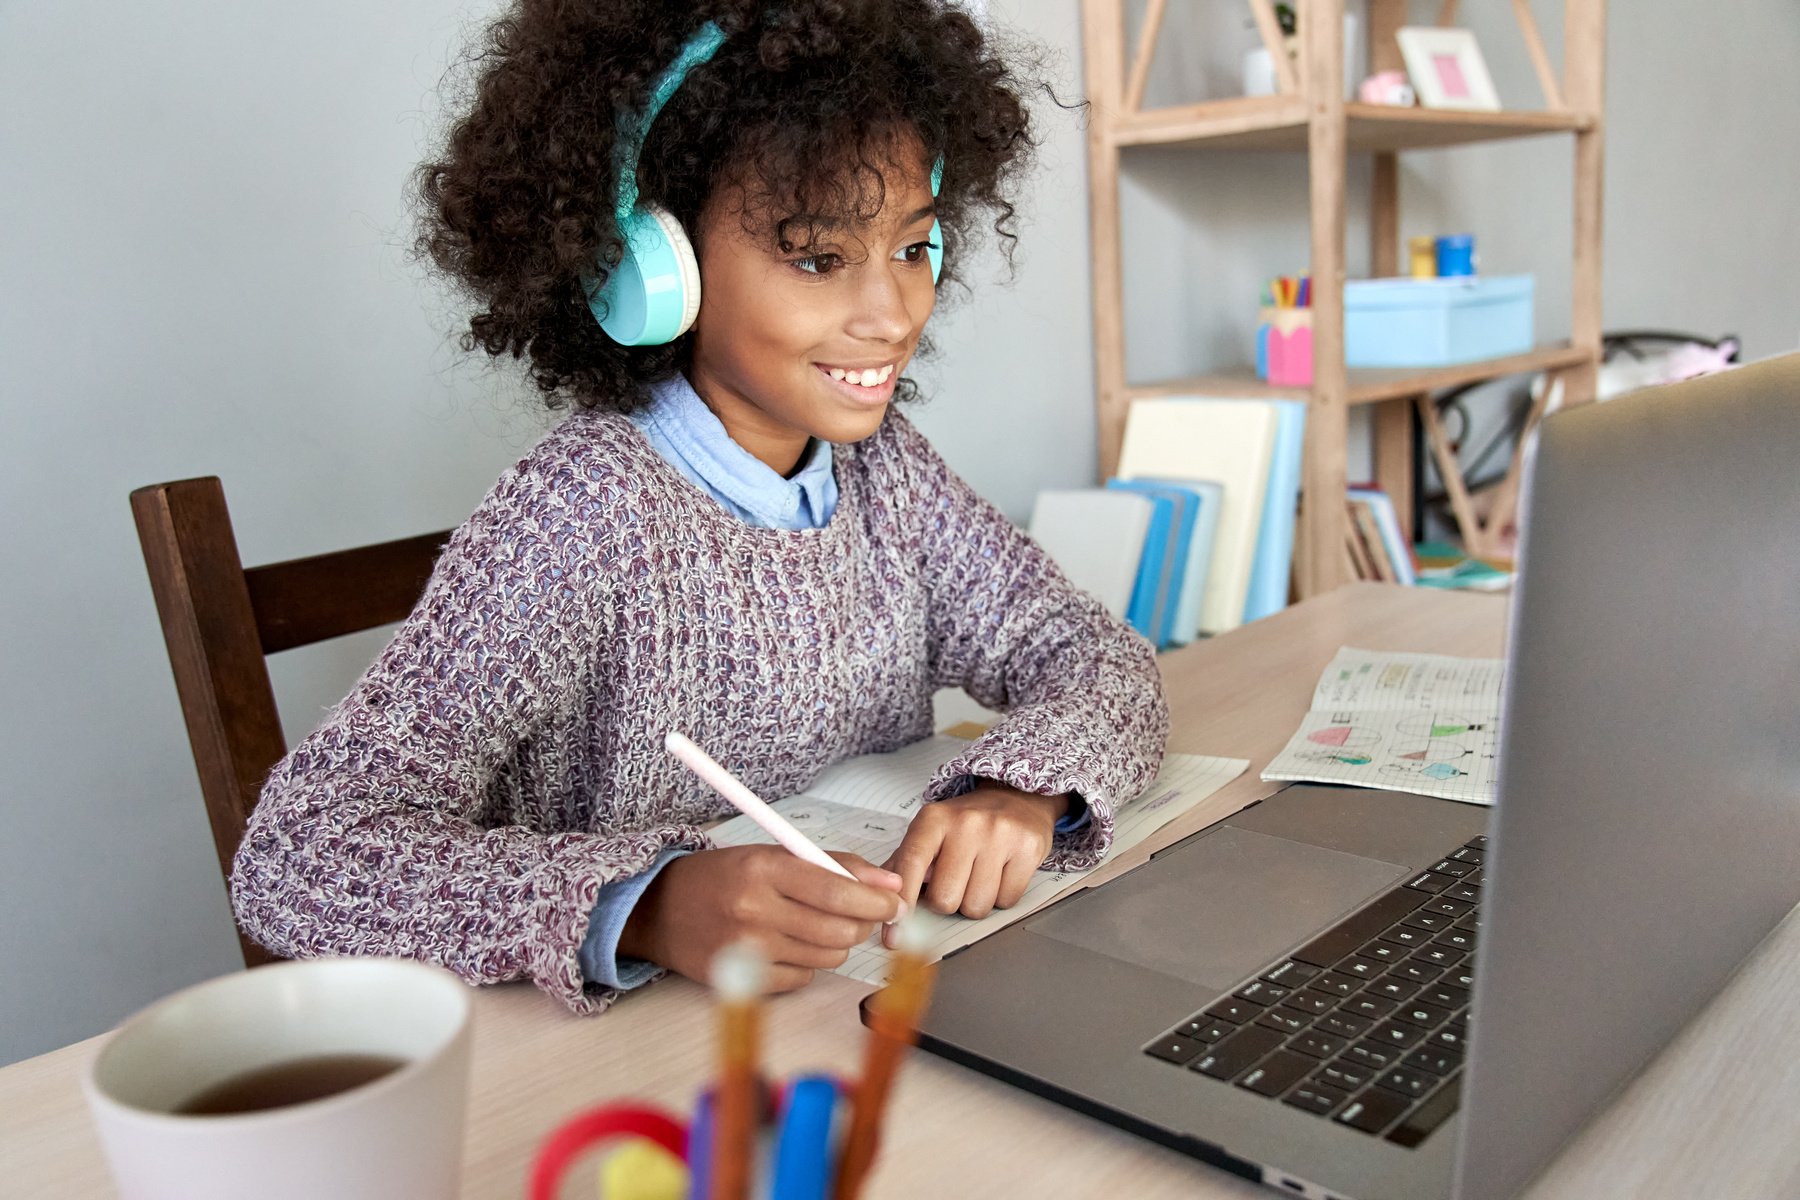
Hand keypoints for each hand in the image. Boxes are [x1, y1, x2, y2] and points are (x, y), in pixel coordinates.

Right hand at [618, 846, 904, 992]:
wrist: (658, 909)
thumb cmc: (721, 878)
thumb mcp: (772, 855)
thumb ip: (833, 864)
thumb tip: (889, 883)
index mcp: (763, 868)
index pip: (837, 889)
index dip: (876, 900)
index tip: (894, 902)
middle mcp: (753, 909)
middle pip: (838, 929)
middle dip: (861, 924)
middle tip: (862, 915)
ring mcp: (746, 949)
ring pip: (827, 956)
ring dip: (835, 943)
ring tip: (815, 926)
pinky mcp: (742, 979)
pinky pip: (802, 978)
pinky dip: (806, 964)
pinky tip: (787, 946)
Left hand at [881, 784, 1069, 945]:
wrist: (1015, 797)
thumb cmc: (966, 823)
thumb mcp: (929, 832)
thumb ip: (903, 864)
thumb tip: (883, 901)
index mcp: (933, 819)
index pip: (910, 865)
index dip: (902, 902)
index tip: (894, 934)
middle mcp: (966, 823)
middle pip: (945, 899)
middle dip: (947, 902)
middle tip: (954, 882)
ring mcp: (1000, 835)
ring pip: (976, 906)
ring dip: (975, 902)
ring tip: (978, 875)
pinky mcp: (1028, 848)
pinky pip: (1007, 901)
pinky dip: (1001, 897)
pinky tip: (1000, 873)